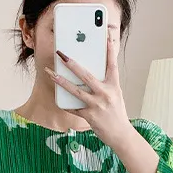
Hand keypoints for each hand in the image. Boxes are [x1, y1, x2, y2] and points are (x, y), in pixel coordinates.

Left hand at [45, 29, 131, 147]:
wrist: (121, 135)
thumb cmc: (117, 113)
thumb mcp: (116, 95)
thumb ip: (105, 83)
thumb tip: (89, 73)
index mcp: (114, 86)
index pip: (112, 65)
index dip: (109, 50)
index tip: (105, 36)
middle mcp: (105, 94)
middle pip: (86, 76)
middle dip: (72, 64)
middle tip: (61, 54)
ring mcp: (97, 106)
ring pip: (75, 91)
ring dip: (61, 82)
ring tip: (51, 73)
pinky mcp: (89, 116)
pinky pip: (74, 108)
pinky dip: (65, 103)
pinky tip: (57, 97)